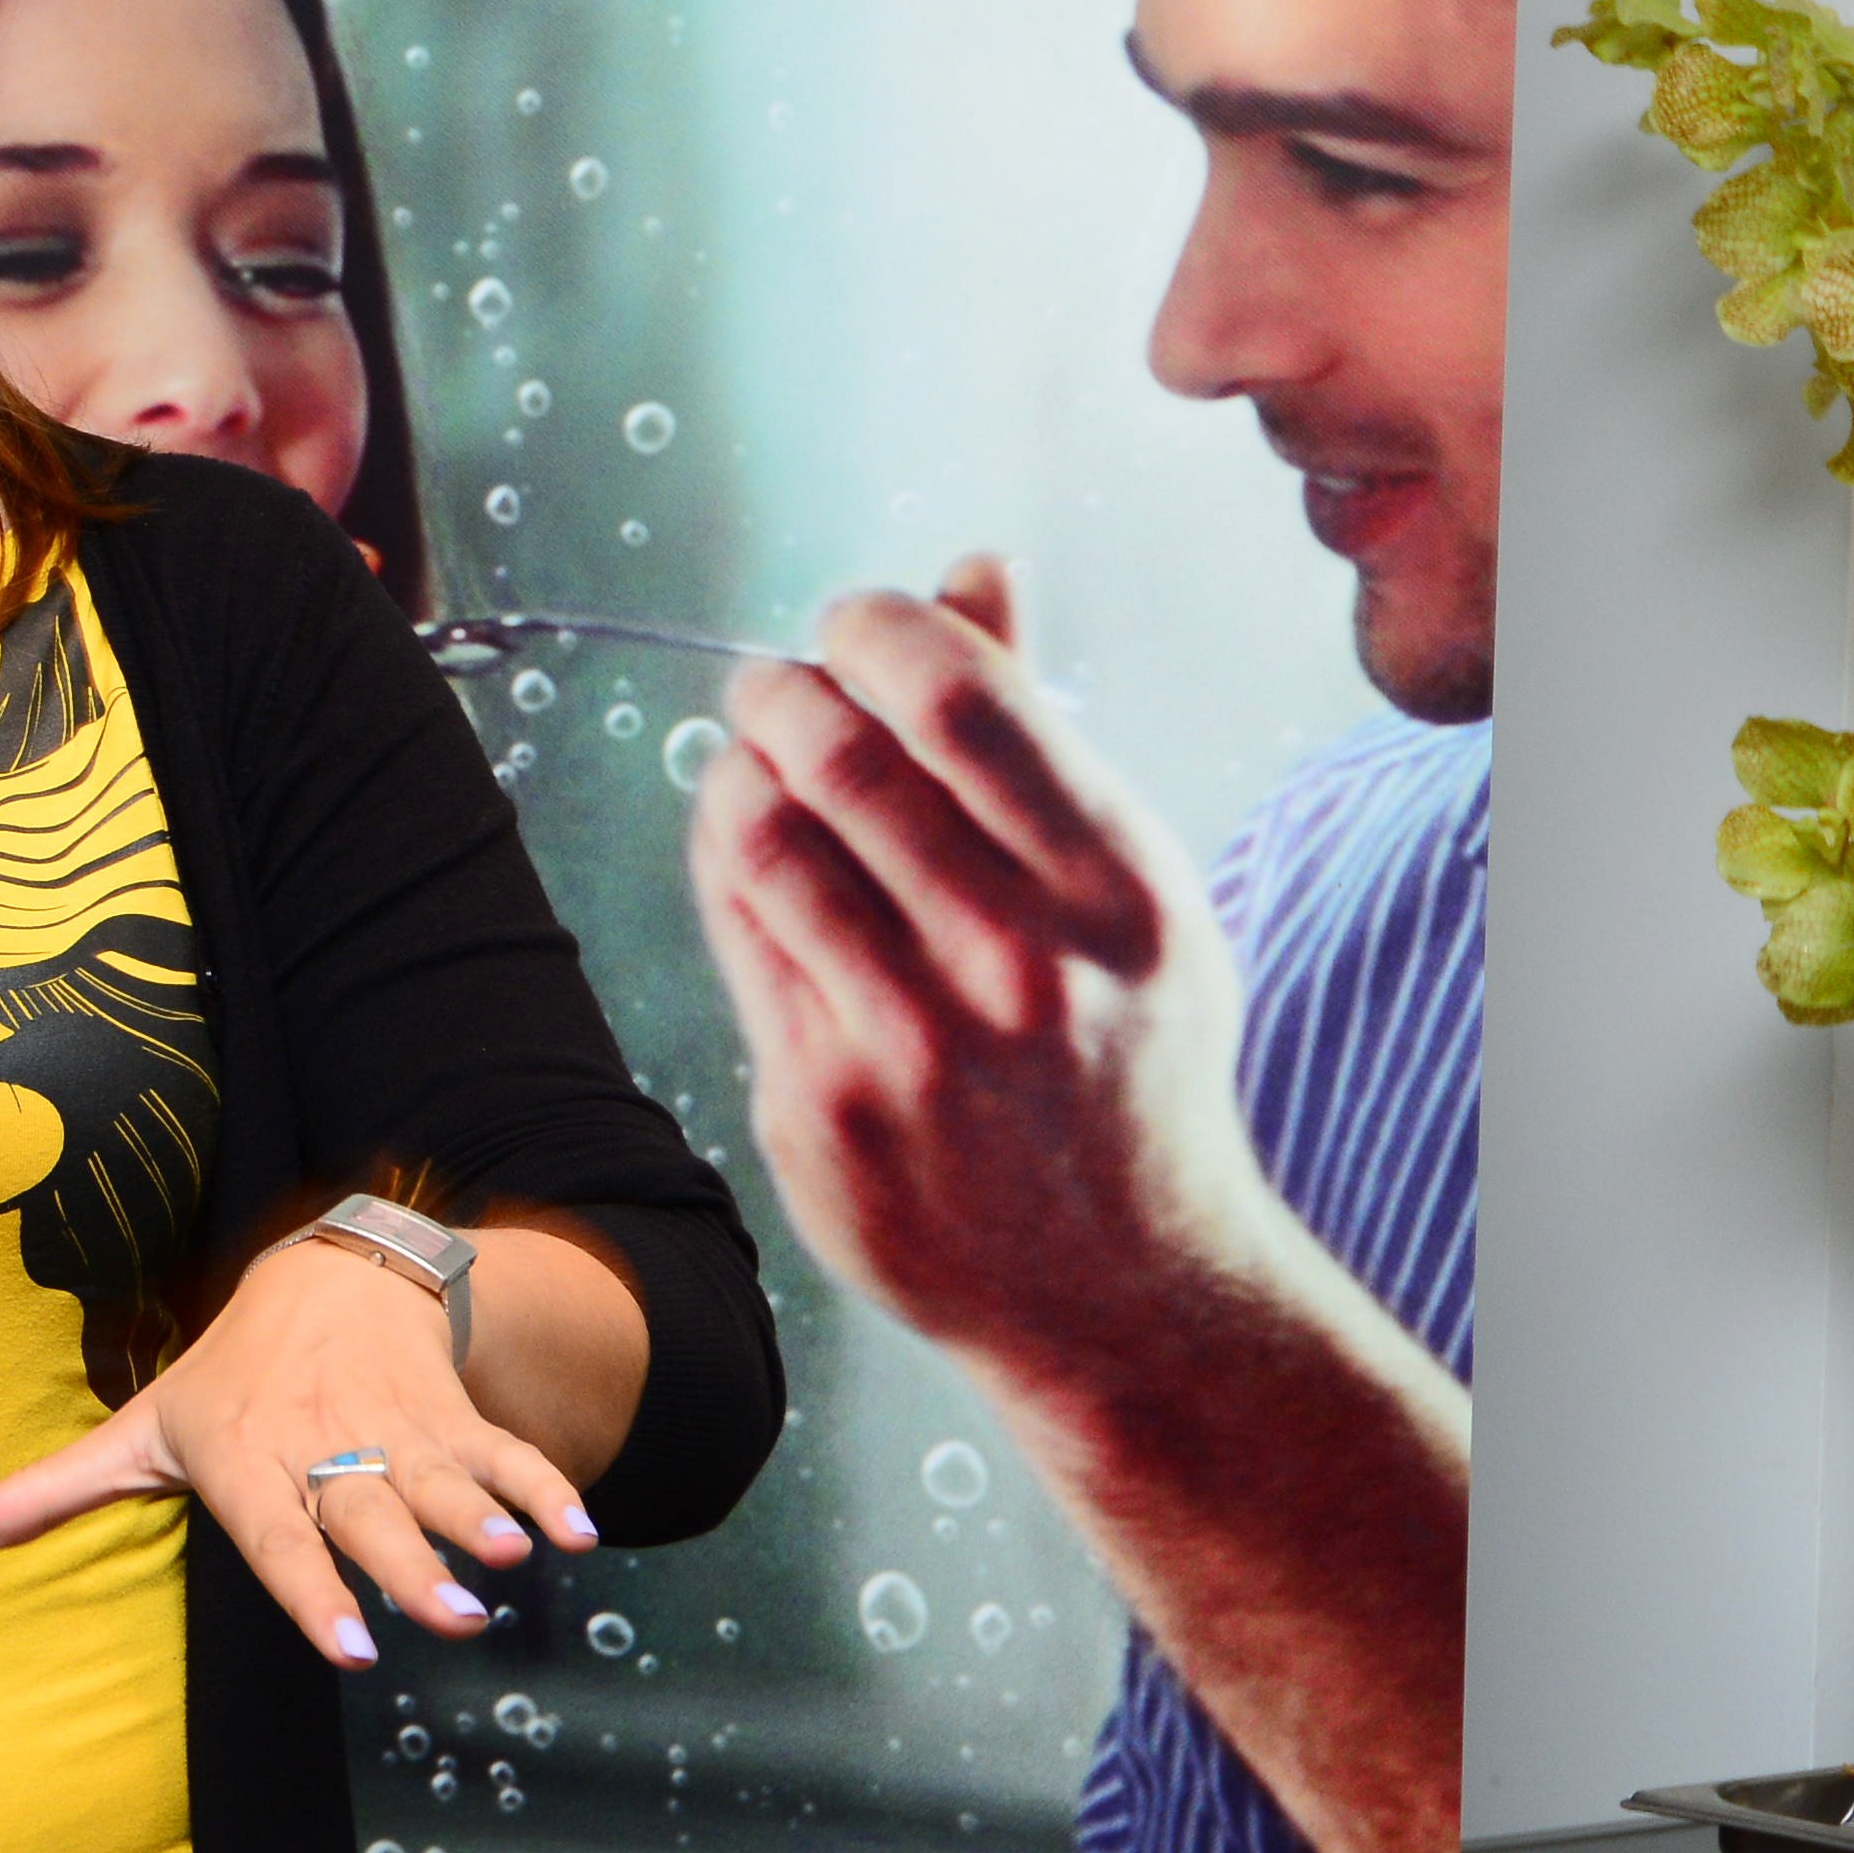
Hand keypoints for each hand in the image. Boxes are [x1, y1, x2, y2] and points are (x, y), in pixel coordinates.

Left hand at [0, 1224, 592, 1663]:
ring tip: (516, 1565)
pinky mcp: (452, 1418)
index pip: (280, 1538)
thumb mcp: (137, 1429)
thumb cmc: (222, 1379)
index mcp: (250, 1465)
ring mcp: (398, 1433)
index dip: (313, 1592)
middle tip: (450, 1618)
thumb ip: (48, 1494)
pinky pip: (505, 1455)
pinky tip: (581, 1534)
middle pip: (370, 1515)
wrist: (327, 1272)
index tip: (351, 1649)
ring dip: (483, 1523)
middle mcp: (328, 1450)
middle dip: (412, 1566)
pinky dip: (544, 1490)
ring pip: (441, 1484)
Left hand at [680, 559, 1258, 1367]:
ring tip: (750, 756)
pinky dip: (726, 860)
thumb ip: (1041, 728)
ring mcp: (915, 1042)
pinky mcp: (826, 1104)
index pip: (962, 695)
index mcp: (1114, 886)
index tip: (851, 626)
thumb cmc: (1118, 1052)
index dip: (876, 628)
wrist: (1120, 1284)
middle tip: (774, 683)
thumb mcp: (1127, 888)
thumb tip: (971, 567)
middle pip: (844, 755)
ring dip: (737, 769)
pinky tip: (744, 846)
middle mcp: (1020, 961)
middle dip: (784, 689)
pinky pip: (740, 934)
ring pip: (768, 838)